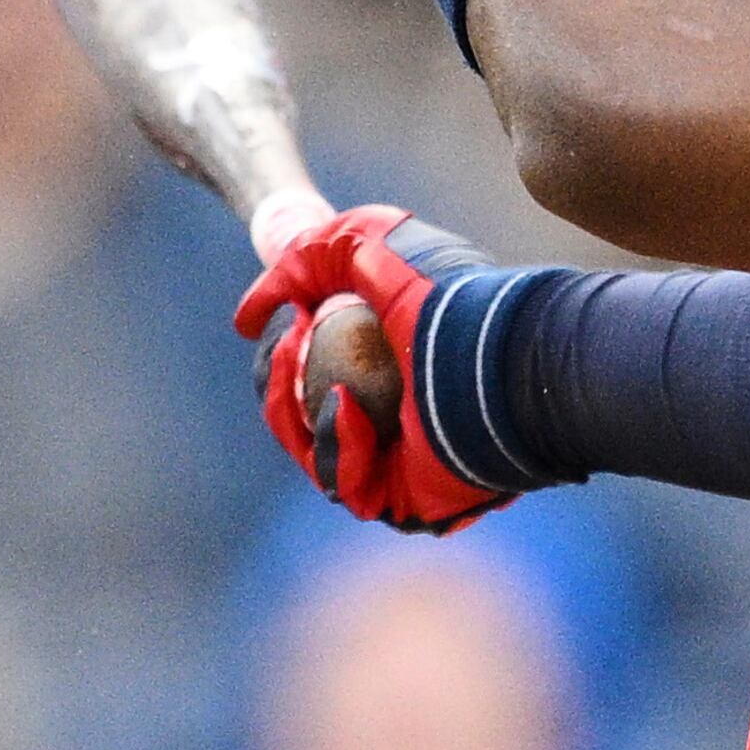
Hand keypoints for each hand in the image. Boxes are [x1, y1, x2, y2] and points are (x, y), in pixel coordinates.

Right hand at [232, 204, 509, 532]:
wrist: (499, 354)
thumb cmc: (444, 296)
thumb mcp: (363, 245)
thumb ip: (304, 262)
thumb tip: (250, 319)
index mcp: (391, 369)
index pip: (312, 375)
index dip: (281, 353)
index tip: (279, 322)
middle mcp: (396, 419)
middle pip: (300, 421)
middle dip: (275, 385)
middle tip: (282, 349)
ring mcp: (401, 465)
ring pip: (313, 456)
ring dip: (293, 412)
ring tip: (312, 369)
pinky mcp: (408, 504)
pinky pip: (345, 484)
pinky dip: (336, 442)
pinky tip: (343, 402)